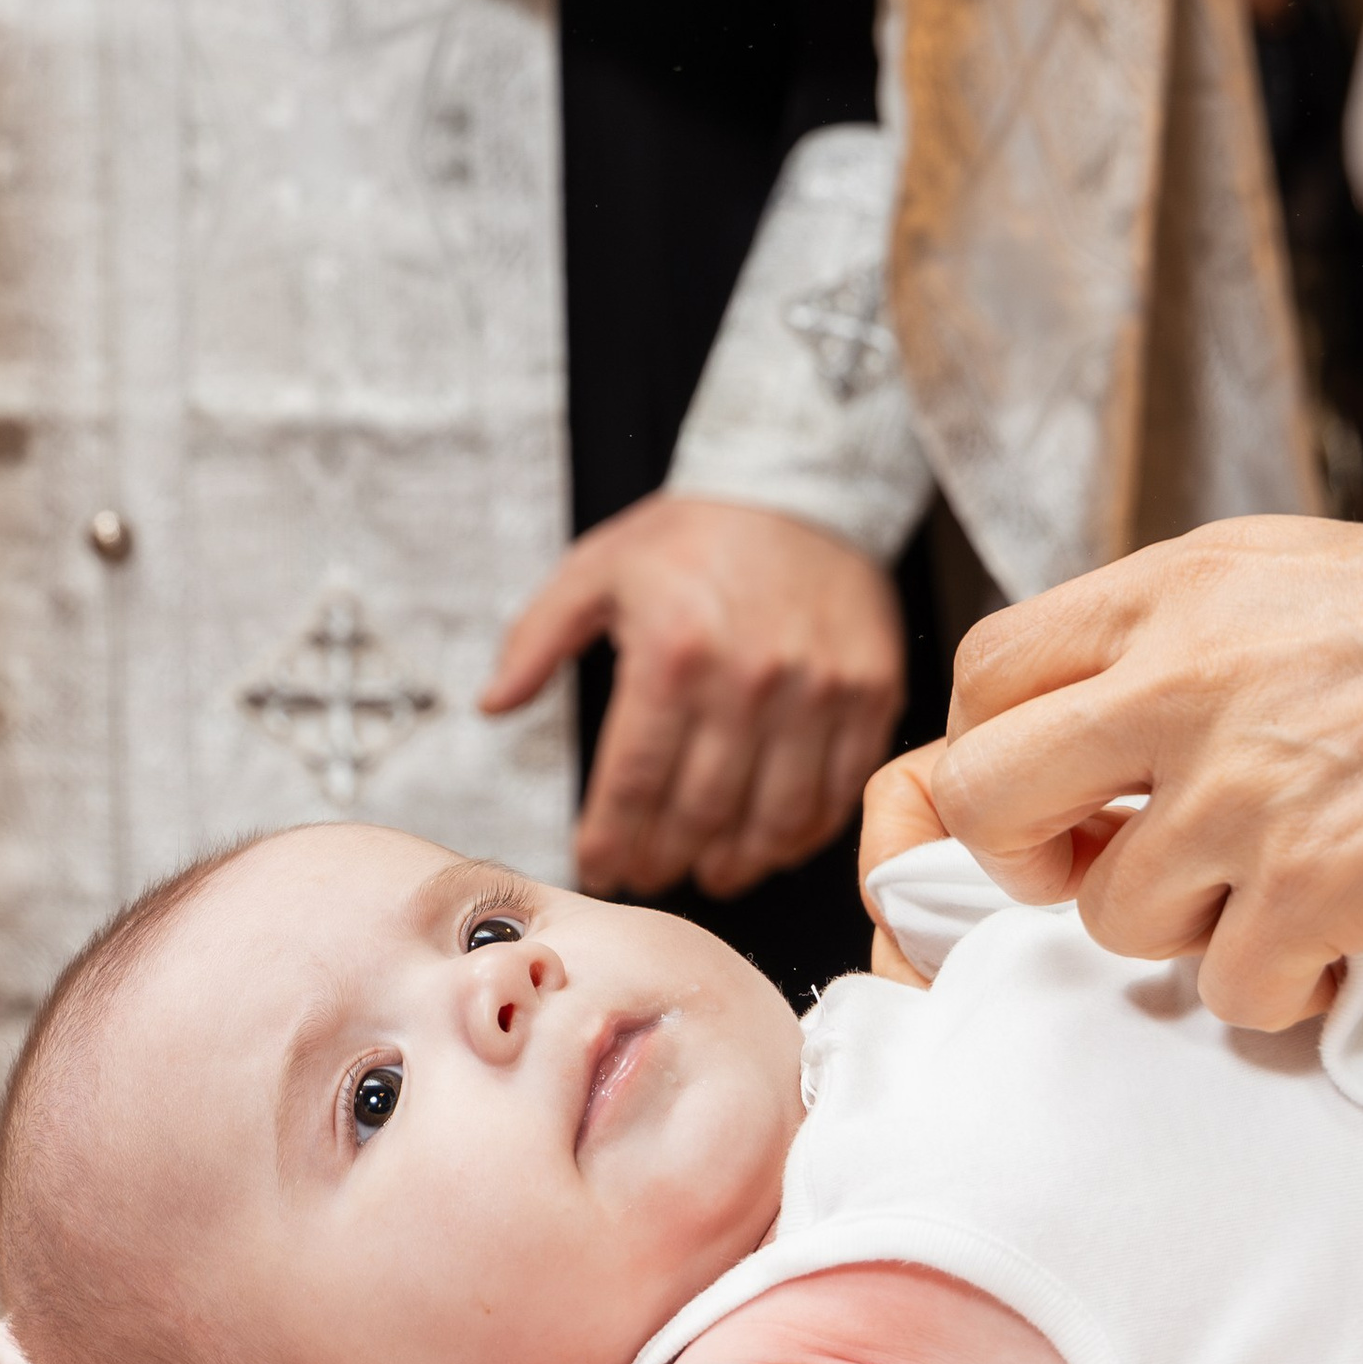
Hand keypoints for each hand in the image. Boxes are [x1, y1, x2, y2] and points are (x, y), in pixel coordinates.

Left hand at [485, 495, 905, 901]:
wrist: (800, 488)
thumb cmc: (692, 534)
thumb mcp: (597, 568)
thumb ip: (536, 639)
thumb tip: (492, 704)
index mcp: (672, 653)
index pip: (632, 780)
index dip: (610, 839)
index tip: (599, 865)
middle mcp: (748, 681)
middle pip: (699, 812)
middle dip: (665, 860)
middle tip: (649, 875)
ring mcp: (818, 693)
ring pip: (772, 818)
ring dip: (735, 862)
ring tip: (710, 873)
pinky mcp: (869, 695)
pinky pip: (836, 792)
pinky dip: (802, 834)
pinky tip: (774, 843)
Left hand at [859, 467, 1362, 1032]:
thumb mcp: (1266, 578)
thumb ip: (1151, 648)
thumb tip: (1058, 742)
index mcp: (1163, 592)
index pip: (982, 676)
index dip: (992, 754)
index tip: (1056, 796)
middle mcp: (1180, 680)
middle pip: (987, 800)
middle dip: (1027, 862)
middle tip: (1104, 872)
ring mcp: (1246, 786)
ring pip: (1114, 920)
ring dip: (1185, 933)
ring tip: (1272, 893)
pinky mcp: (1325, 883)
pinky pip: (1230, 991)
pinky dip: (1278, 990)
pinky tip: (1335, 940)